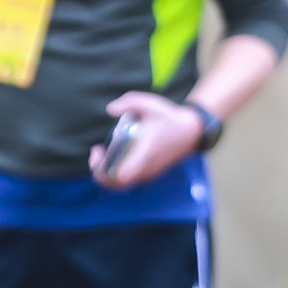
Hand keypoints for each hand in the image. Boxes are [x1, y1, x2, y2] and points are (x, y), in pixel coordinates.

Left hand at [90, 91, 205, 190]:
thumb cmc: (169, 118)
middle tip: (97, 152)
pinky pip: (127, 179)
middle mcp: (145, 168)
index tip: (99, 150)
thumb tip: (110, 109)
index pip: (122, 175)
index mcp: (144, 153)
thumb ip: (129, 103)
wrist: (190, 131)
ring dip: (106, 172)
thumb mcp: (150, 104)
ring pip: (121, 185)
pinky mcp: (148, 173)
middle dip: (99, 173)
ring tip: (103, 153)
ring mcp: (147, 173)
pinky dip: (115, 171)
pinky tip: (114, 153)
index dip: (104, 170)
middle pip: (116, 185)